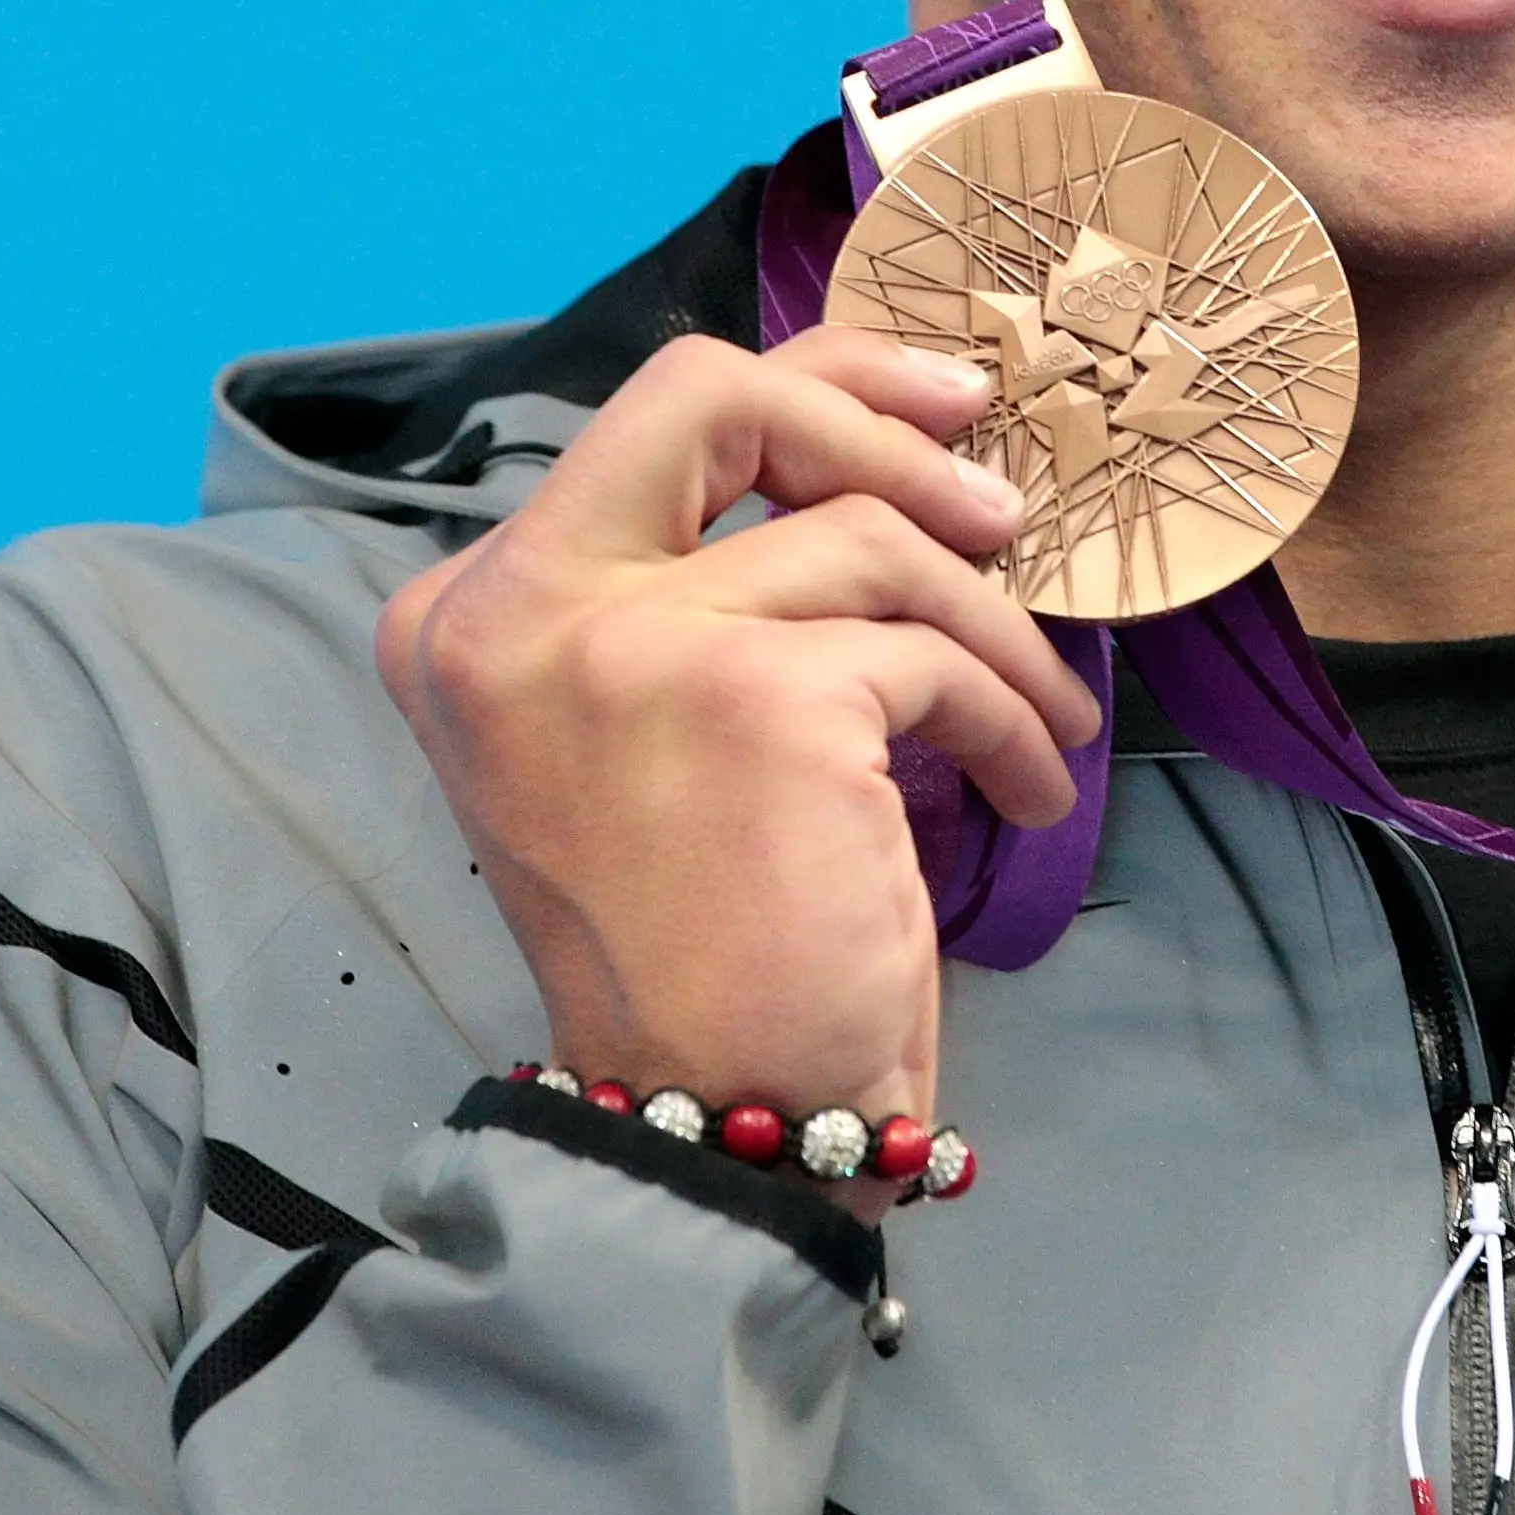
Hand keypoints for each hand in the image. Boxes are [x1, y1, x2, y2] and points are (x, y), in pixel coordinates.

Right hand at [373, 326, 1091, 1171]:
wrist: (711, 1123)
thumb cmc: (697, 945)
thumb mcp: (648, 734)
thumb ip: (694, 595)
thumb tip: (873, 455)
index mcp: (471, 614)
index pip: (651, 420)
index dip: (811, 391)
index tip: (931, 414)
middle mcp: (517, 608)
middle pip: (713, 395)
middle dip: (875, 412)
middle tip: (997, 495)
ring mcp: (631, 643)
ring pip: (869, 540)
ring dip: (992, 632)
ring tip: (1043, 719)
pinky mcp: (759, 698)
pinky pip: (932, 654)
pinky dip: (1008, 719)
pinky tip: (1027, 788)